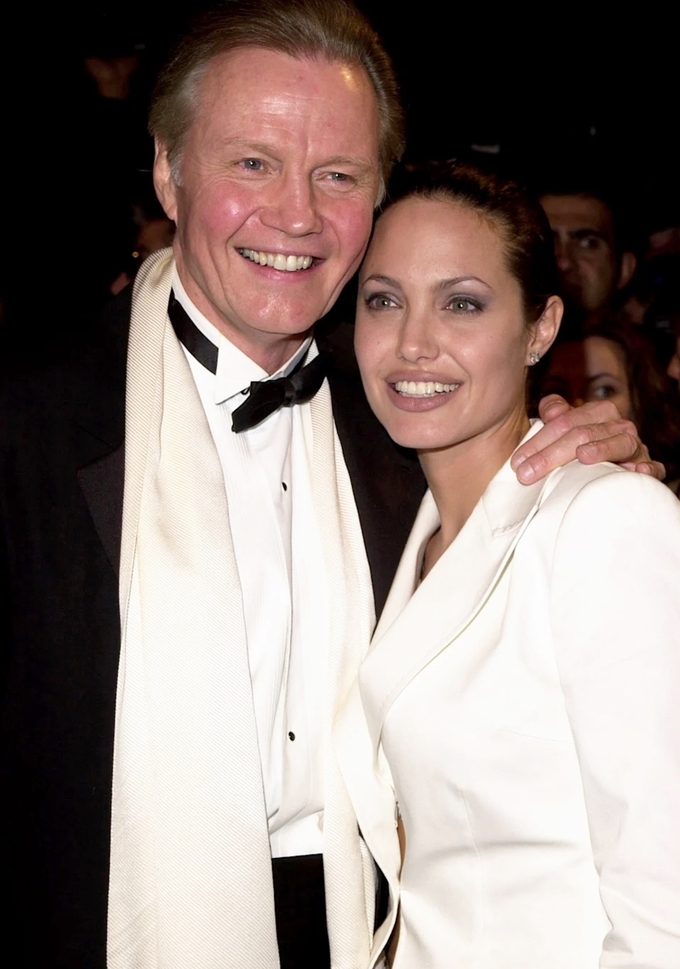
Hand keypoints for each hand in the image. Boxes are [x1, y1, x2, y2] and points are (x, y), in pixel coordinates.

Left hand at [511, 395, 665, 483]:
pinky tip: (635, 470)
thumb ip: (555, 416)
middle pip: (583, 434)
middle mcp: (617, 425)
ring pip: (617, 443)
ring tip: (583, 456)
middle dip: (552, 454)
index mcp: (596, 413)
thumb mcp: (566, 431)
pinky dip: (646, 468)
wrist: (615, 469)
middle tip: (528, 473)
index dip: (538, 441)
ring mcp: (634, 446)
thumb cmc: (582, 451)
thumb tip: (550, 408)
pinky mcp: (647, 466)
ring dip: (601, 449)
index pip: (564, 422)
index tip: (517, 463)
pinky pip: (651, 467)